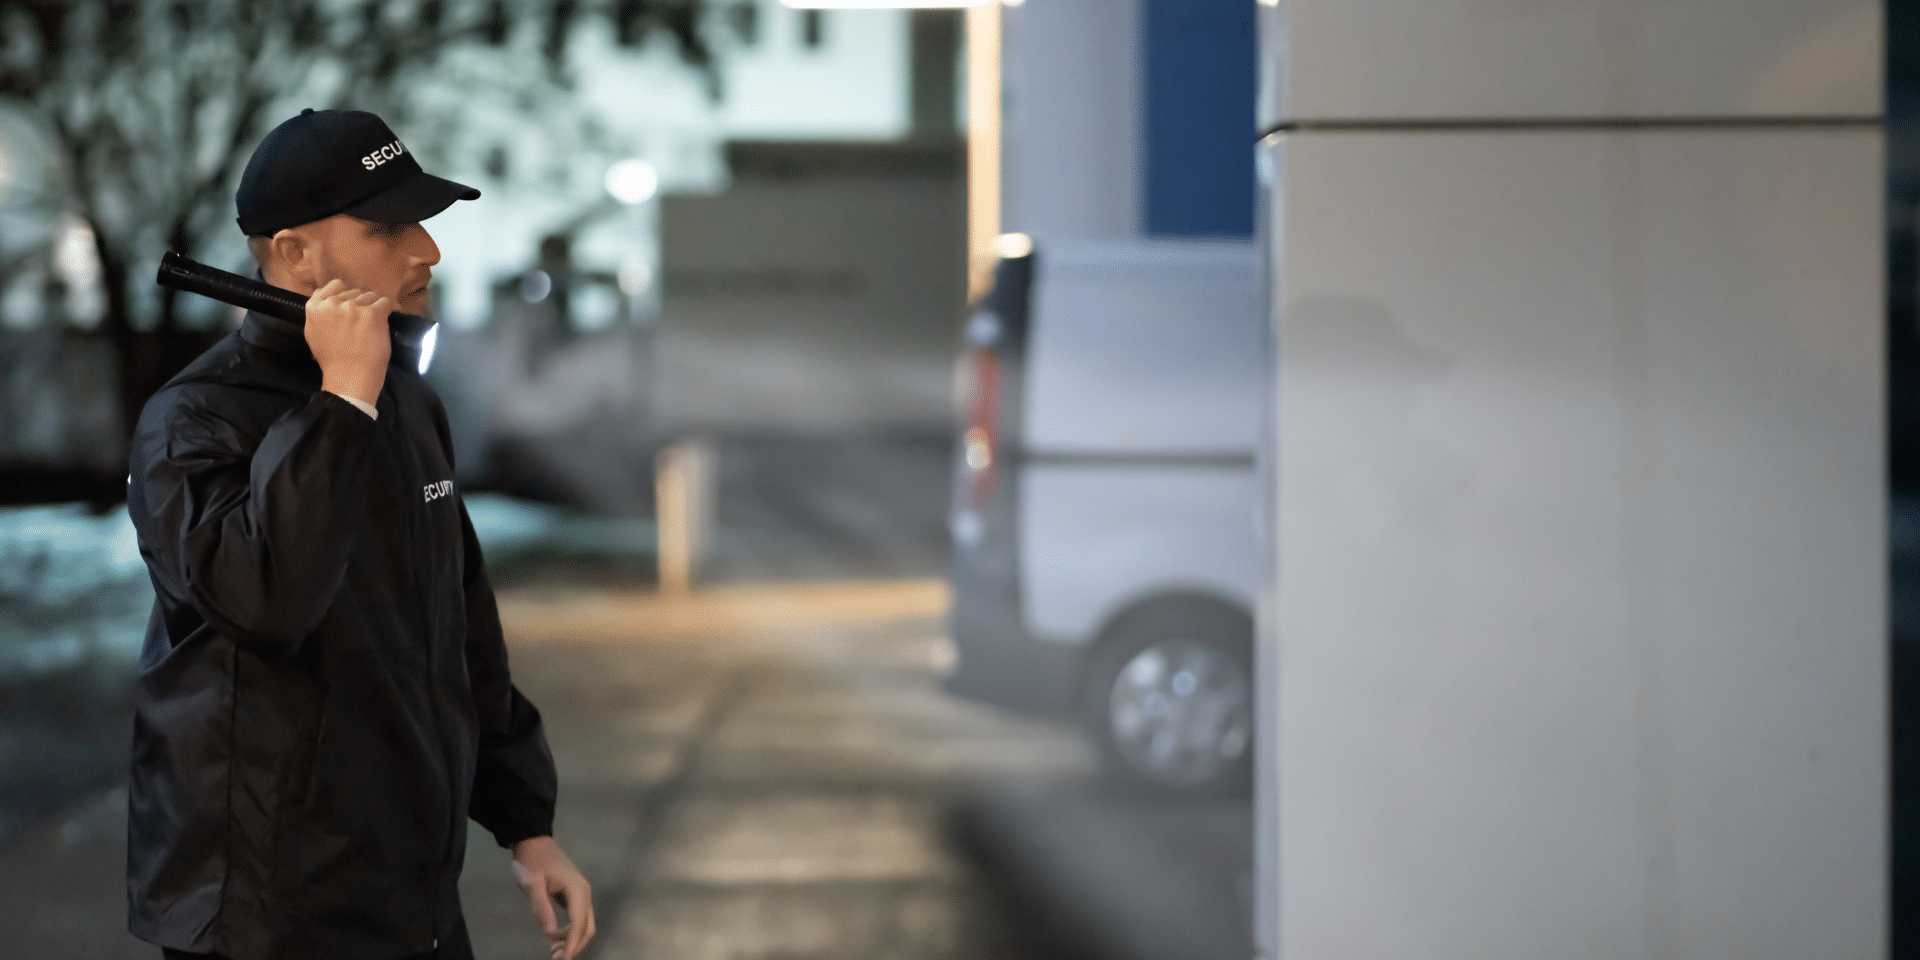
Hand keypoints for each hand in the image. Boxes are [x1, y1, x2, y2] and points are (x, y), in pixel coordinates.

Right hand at [304, 278, 391, 407]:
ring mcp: (352, 307)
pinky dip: (391, 307)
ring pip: (370, 296)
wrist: (349, 377)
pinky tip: (392, 313)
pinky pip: (385, 302)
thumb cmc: (333, 360)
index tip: (352, 304)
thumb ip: (319, 314)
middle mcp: (332, 304)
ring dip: (374, 306)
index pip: (334, 286)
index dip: (345, 293)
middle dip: (360, 303)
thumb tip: (327, 301)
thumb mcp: (314, 333)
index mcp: (314, 308)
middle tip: (364, 320)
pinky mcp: (372, 313)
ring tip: (375, 322)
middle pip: (354, 292)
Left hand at [511, 836, 595, 959]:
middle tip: (556, 958)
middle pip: (587, 926)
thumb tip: (551, 933)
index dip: (571, 943)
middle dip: (573, 944)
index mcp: (577, 889)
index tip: (562, 959)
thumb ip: (541, 908)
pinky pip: (577, 918)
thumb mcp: (532, 884)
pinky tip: (555, 937)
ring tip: (553, 951)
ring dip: (572, 939)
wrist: (532, 841)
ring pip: (584, 923)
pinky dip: (569, 931)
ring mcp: (581, 893)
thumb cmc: (531, 861)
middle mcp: (584, 892)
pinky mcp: (574, 895)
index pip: (578, 922)